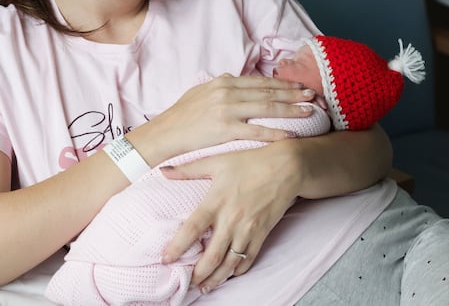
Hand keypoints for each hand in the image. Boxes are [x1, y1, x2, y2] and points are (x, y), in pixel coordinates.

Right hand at [146, 74, 316, 160]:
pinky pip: (256, 130)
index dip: (283, 84)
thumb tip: (235, 78)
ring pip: (267, 108)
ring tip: (310, 112)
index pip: (260, 82)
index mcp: (223, 82)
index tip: (300, 86)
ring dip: (291, 110)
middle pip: (268, 92)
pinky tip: (291, 135)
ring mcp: (226, 110)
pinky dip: (275, 132)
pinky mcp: (225, 129)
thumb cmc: (182, 116)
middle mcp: (227, 92)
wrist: (165, 133)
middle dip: (294, 94)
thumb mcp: (201, 93)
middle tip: (314, 96)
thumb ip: (221, 86)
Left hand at [159, 141, 301, 293]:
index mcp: (216, 201)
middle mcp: (231, 220)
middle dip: (198, 273)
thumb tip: (163, 171)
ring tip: (204, 287)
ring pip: (230, 263)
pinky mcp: (262, 234)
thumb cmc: (250, 162)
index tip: (166, 260)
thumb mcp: (216, 161)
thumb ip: (188, 169)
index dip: (178, 247)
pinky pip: (249, 259)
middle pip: (212, 255)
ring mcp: (248, 230)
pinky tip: (229, 275)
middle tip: (187, 283)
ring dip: (216, 278)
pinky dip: (238, 271)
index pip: (193, 229)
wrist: (286, 168)